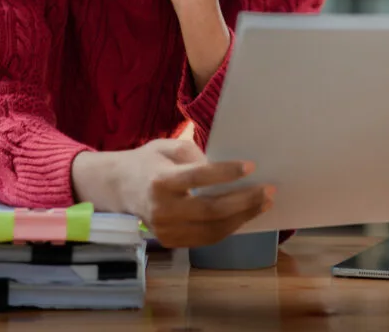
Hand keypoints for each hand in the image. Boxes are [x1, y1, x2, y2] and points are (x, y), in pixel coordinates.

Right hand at [75, 139, 273, 248]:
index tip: (251, 166)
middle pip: (210, 210)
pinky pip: (206, 238)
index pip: (198, 177)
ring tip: (264, 203)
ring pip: (212, 230)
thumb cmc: (149, 161)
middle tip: (269, 190)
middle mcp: (162, 209)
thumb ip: (194, 155)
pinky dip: (229, 227)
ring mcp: (165, 230)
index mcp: (160, 180)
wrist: (120, 187)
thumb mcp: (167, 146)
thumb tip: (224, 171)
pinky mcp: (170, 241)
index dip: (226, 173)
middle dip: (244, 200)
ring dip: (243, 217)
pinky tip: (245, 214)